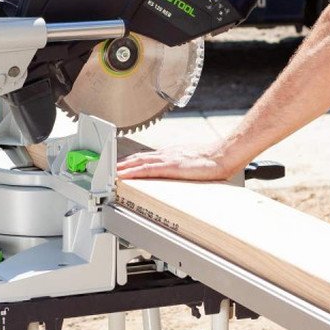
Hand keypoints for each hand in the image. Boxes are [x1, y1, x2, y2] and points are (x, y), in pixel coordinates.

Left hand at [115, 144, 234, 182]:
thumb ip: (180, 167)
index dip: (129, 162)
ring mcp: (167, 159)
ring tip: (109, 173)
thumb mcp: (191, 163)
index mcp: (170, 154)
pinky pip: (147, 169)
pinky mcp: (171, 166)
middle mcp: (165, 154)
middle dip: (121, 164)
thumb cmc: (212, 160)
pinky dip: (133, 171)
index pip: (144, 157)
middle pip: (137, 158)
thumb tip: (176, 175)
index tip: (117, 166)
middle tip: (105, 169)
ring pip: (138, 162)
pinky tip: (124, 175)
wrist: (223, 155)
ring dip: (122, 167)